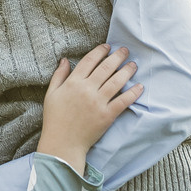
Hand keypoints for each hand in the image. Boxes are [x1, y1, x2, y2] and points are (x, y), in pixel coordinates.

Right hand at [36, 44, 142, 172]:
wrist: (63, 143)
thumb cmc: (55, 119)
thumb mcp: (51, 94)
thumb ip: (59, 75)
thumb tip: (65, 60)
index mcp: (73, 83)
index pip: (89, 61)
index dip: (99, 52)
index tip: (108, 46)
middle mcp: (87, 89)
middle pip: (105, 68)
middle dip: (117, 57)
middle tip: (125, 50)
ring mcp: (98, 102)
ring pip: (116, 82)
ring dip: (127, 71)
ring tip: (133, 65)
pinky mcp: (107, 115)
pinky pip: (123, 101)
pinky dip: (133, 93)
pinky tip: (140, 87)